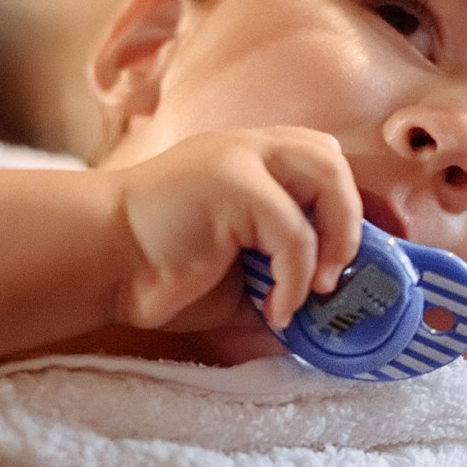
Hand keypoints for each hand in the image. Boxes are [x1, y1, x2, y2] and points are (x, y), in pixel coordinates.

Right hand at [111, 128, 362, 335]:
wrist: (101, 263)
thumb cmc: (160, 272)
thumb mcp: (239, 280)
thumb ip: (283, 282)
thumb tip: (335, 316)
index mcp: (253, 165)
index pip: (324, 166)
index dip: (354, 208)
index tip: (365, 260)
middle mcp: (251, 151)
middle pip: (333, 158)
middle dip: (353, 217)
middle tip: (342, 275)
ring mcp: (241, 158)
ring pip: (326, 178)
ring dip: (336, 240)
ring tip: (321, 290)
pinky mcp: (232, 181)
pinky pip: (293, 230)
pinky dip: (295, 277)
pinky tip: (275, 308)